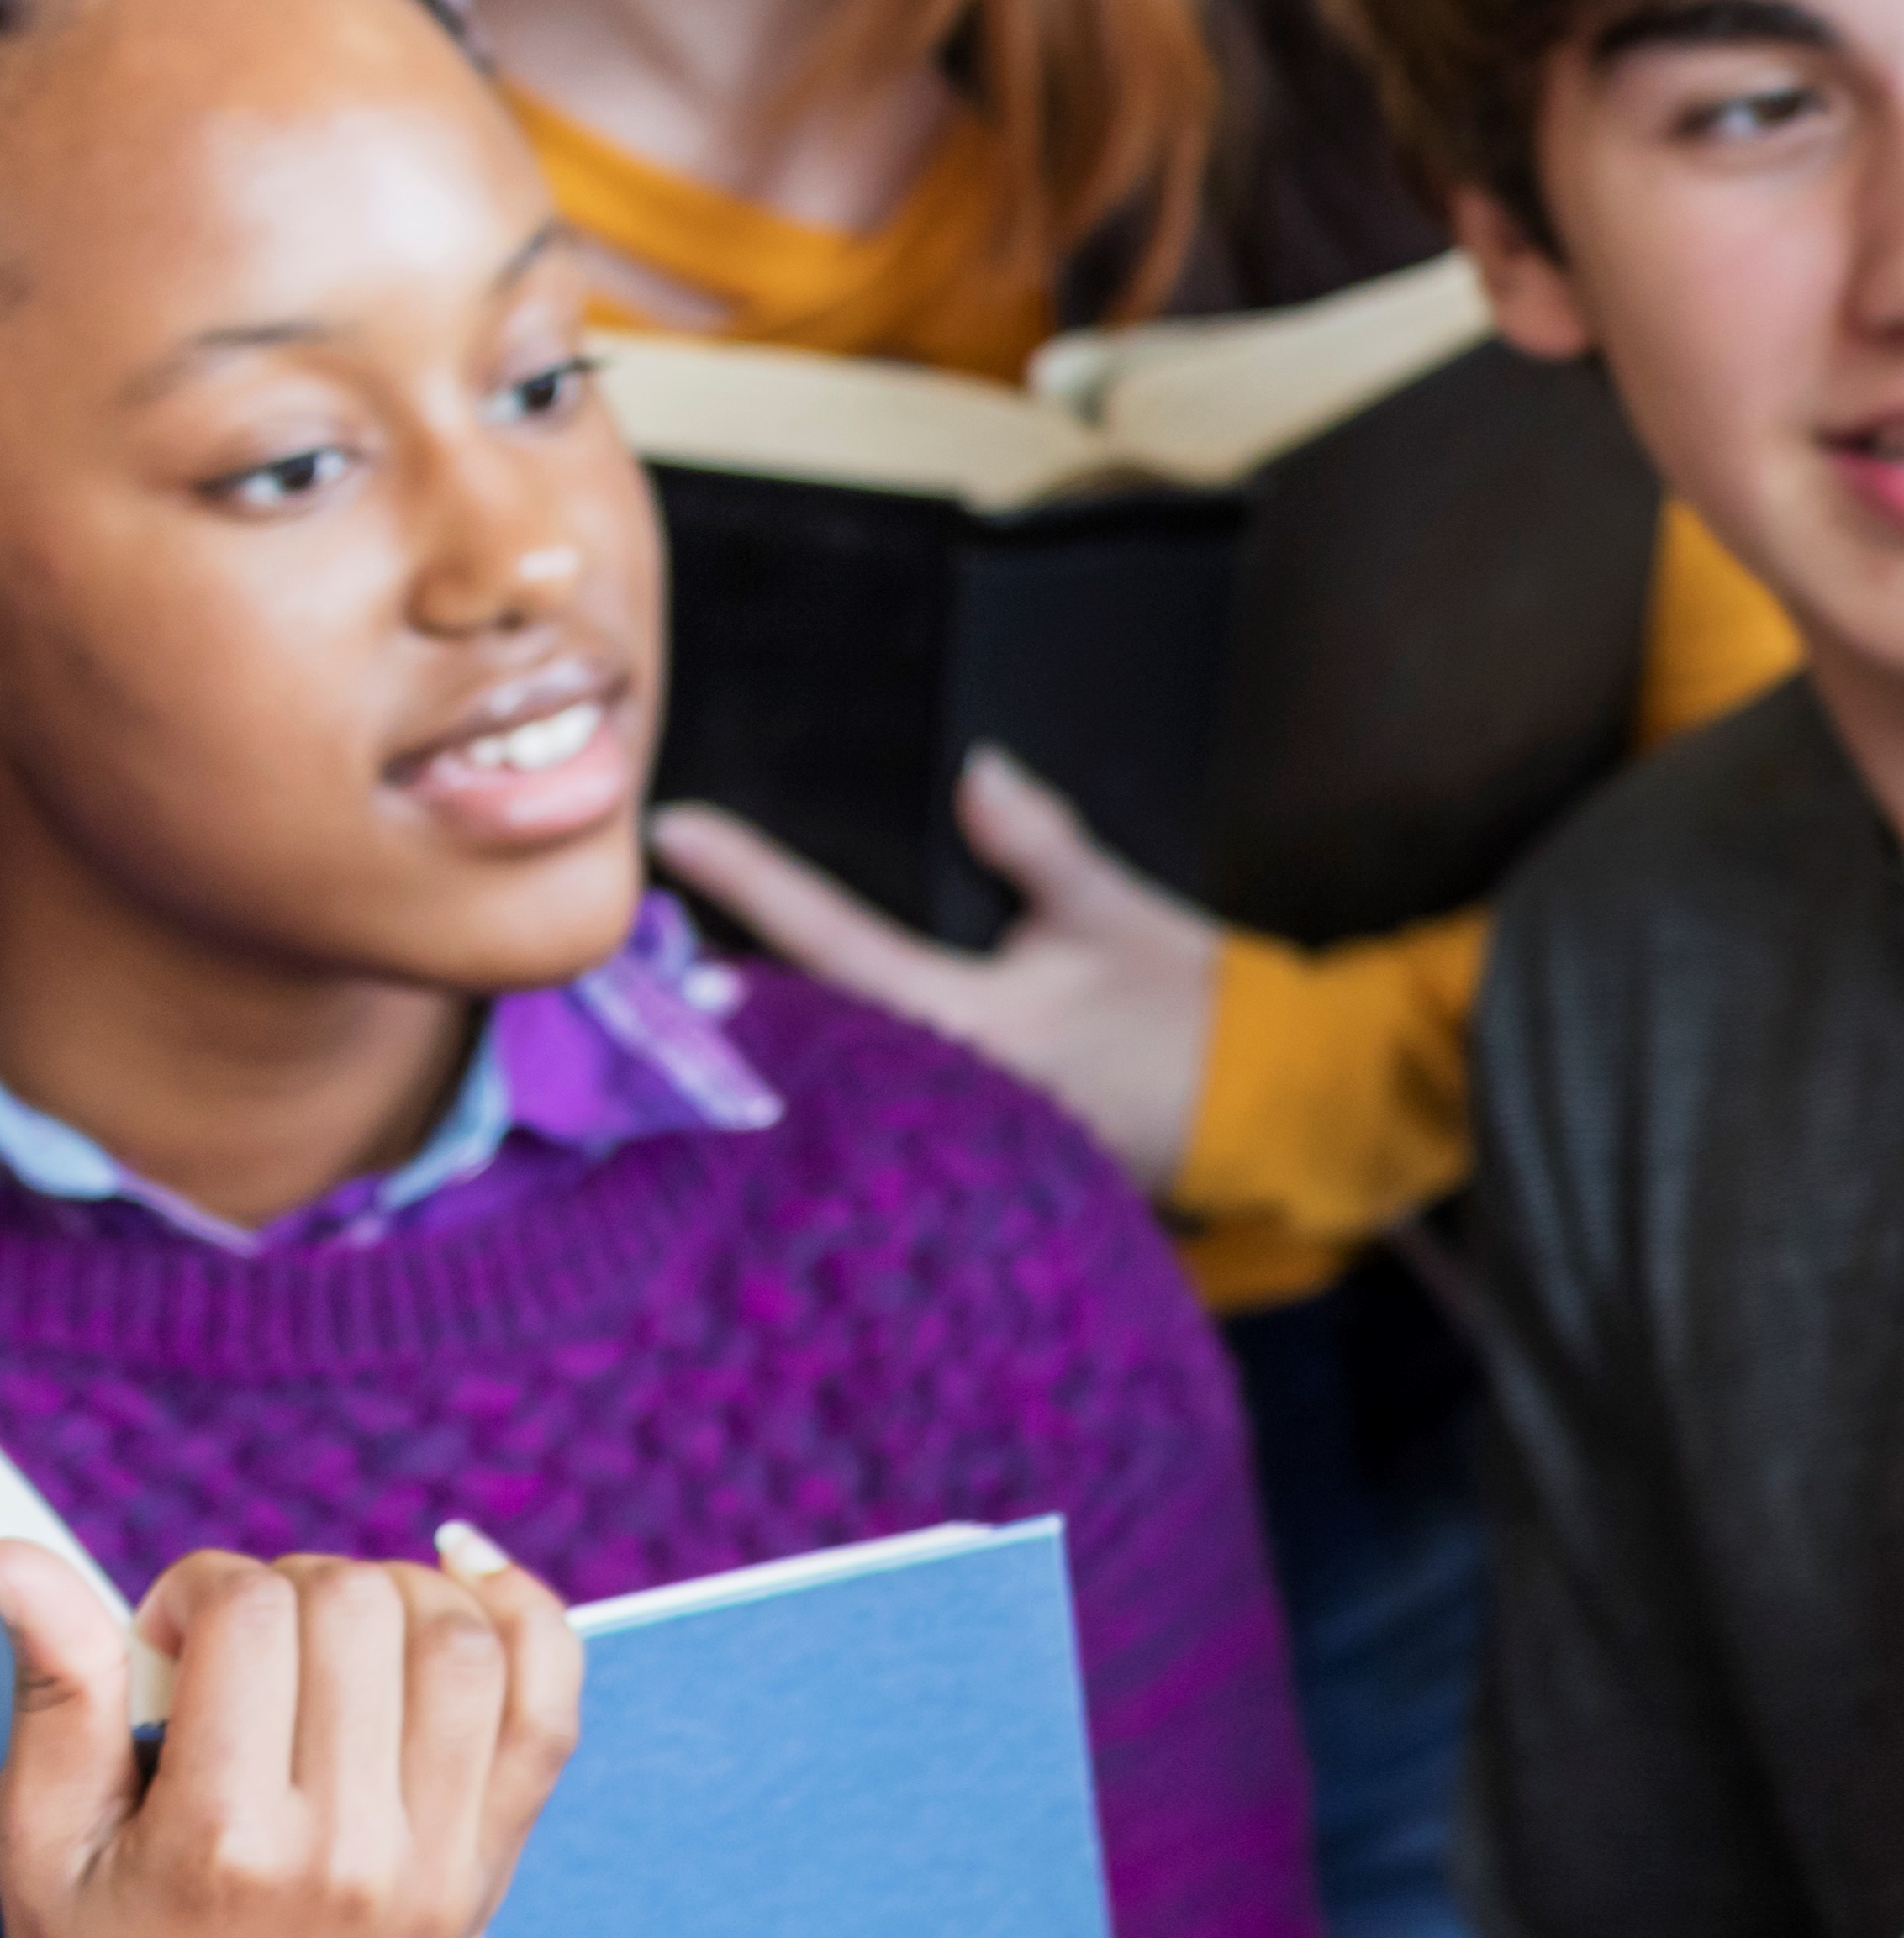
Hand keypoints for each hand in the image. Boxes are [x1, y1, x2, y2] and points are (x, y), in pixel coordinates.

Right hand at [0, 1538, 582, 1937]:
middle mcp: (346, 1850)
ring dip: (395, 1594)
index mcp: (220, 1841)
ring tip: (328, 1630)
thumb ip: (55, 1690)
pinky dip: (526, 1616)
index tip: (167, 1633)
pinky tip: (463, 1572)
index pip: (251, 1617)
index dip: (199, 1587)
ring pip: (464, 1640)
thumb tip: (22, 1559)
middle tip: (241, 1644)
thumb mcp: (39, 1847)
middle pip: (360, 1611)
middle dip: (290, 1586)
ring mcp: (437, 1860)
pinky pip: (550, 1706)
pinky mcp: (490, 1868)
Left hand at [652, 748, 1221, 1184]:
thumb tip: (974, 770)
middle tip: (617, 932)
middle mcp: (935, 1088)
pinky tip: (749, 1062)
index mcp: (971, 1020)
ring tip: (652, 990)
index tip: (674, 828)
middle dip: (701, 981)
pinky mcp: (951, 1167)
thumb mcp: (1113, 914)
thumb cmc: (1184, 1009)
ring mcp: (939, 1139)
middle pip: (786, 1028)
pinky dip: (801, 1081)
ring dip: (737, 1036)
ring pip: (808, 1081)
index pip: (835, 937)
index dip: (751, 881)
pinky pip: (853, 1118)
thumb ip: (1037, 845)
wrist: (1251, 1110)